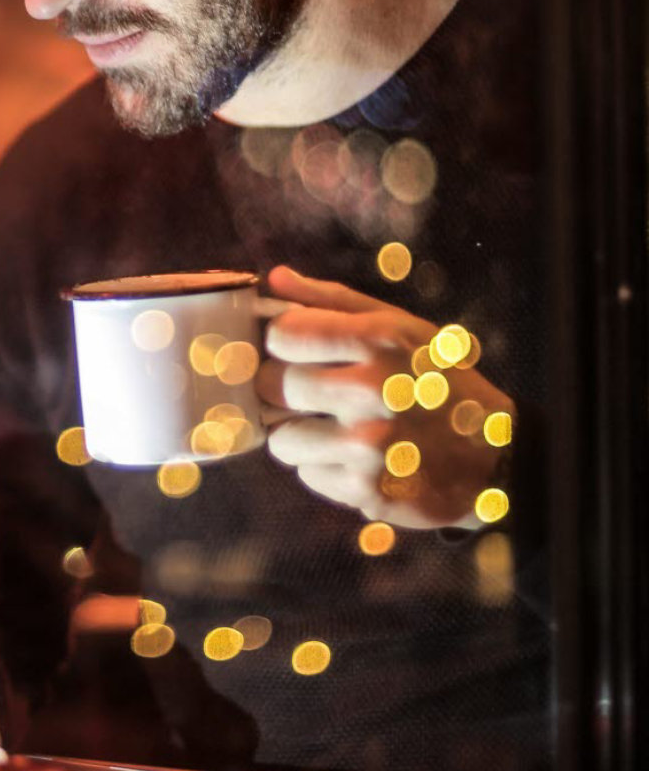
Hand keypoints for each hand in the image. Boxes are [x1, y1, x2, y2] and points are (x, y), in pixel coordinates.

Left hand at [256, 265, 513, 528]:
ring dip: (299, 435)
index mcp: (379, 341)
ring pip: (281, 438)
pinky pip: (308, 475)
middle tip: (312, 392)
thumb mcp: (401, 327)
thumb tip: (274, 279)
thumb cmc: (438, 381)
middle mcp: (372, 390)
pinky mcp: (367, 490)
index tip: (293, 351)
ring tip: (335, 429)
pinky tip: (356, 458)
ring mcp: (368, 444)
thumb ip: (333, 300)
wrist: (497, 457)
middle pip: (272, 386)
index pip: (282, 335)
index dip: (281, 343)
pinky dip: (324, 468)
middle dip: (283, 389)